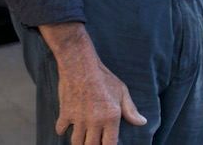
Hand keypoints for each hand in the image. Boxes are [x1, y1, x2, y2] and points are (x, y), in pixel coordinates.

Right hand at [39, 23, 146, 144]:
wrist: (80, 65)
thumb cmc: (104, 78)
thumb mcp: (122, 91)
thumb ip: (131, 110)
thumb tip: (142, 122)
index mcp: (111, 117)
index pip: (110, 144)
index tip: (106, 144)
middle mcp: (95, 121)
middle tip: (94, 140)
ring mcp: (78, 119)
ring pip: (76, 142)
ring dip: (79, 141)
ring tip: (83, 136)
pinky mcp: (65, 114)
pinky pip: (61, 130)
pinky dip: (62, 130)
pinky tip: (68, 125)